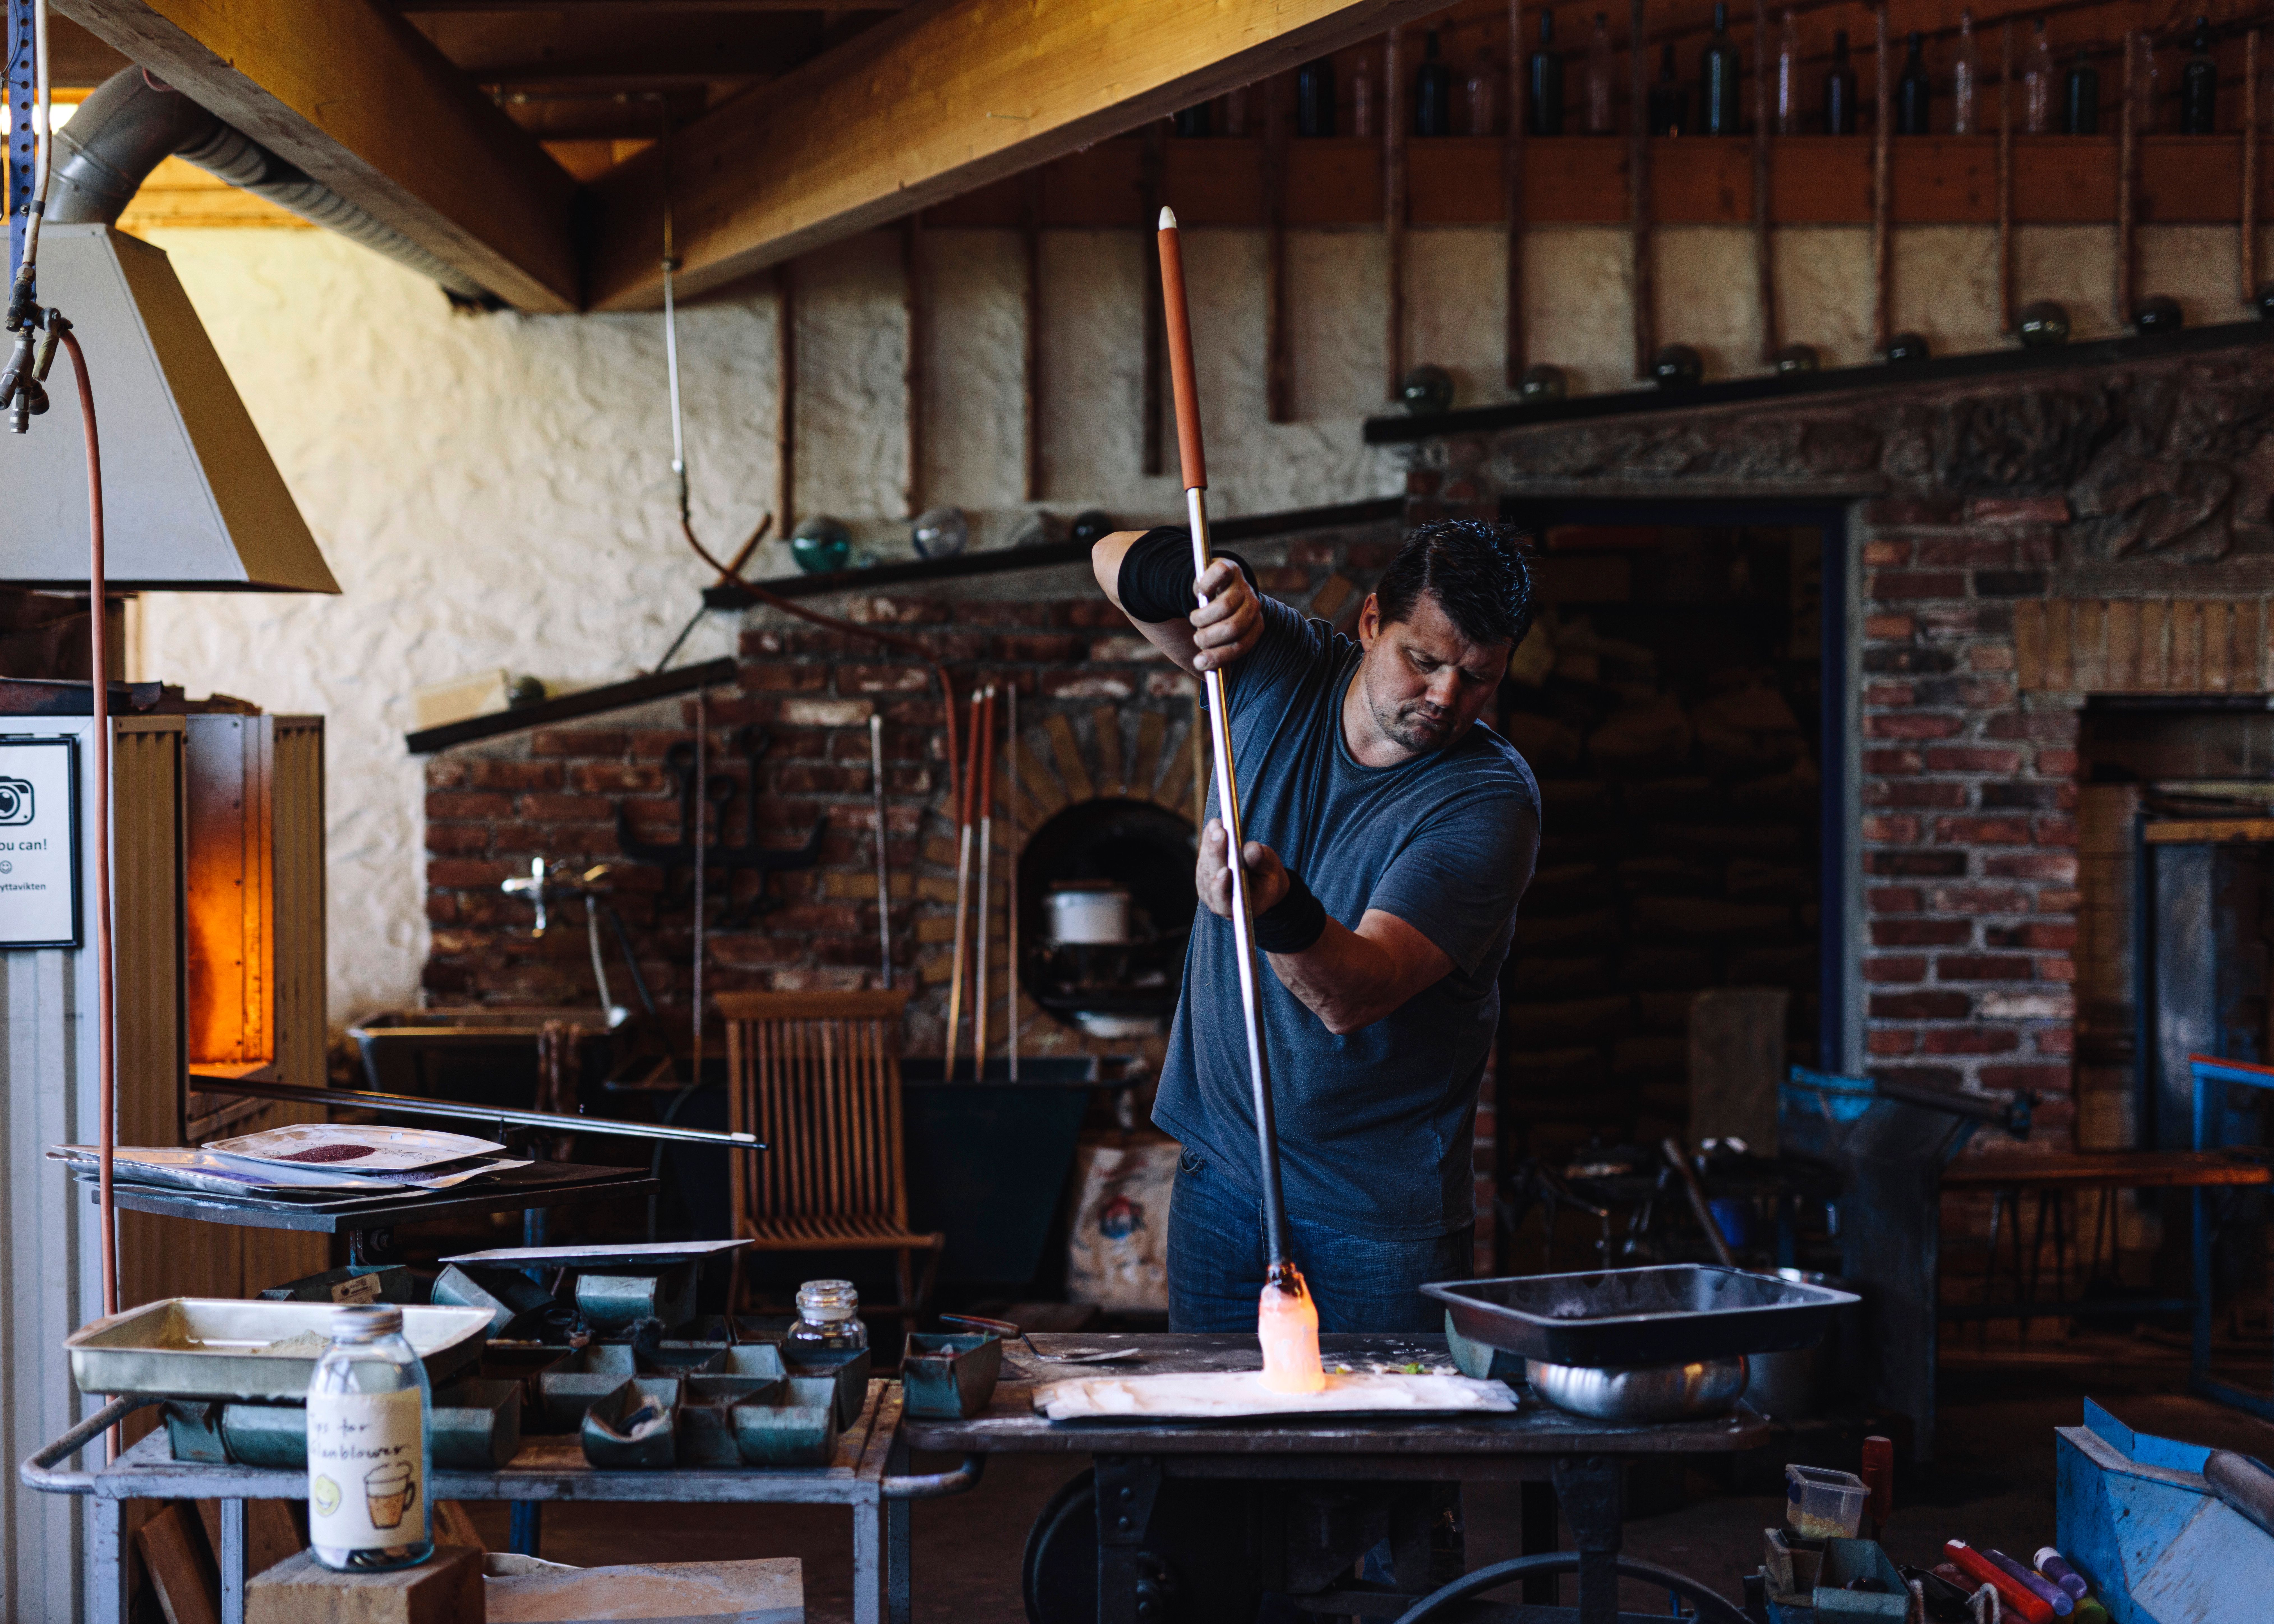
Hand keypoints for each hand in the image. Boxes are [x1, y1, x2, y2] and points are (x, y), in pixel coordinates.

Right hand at [1190, 559, 1261, 673]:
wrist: (1209, 586)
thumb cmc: (1212, 620)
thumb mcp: (1215, 639)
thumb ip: (1213, 655)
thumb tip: (1203, 675)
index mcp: (1254, 626)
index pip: (1241, 645)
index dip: (1219, 656)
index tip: (1199, 662)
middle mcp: (1252, 605)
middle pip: (1233, 627)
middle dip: (1209, 638)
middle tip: (1197, 638)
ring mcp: (1241, 586)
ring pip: (1224, 606)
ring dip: (1202, 617)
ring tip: (1194, 619)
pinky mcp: (1228, 568)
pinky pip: (1218, 576)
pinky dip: (1204, 585)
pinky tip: (1199, 592)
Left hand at [1196, 819, 1289, 920]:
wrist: (1261, 882)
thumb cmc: (1268, 879)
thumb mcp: (1271, 871)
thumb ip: (1262, 862)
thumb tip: (1252, 848)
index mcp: (1236, 908)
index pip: (1223, 901)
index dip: (1222, 887)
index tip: (1226, 871)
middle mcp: (1217, 900)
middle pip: (1211, 877)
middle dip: (1216, 853)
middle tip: (1220, 832)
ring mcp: (1208, 887)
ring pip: (1205, 864)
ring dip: (1210, 843)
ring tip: (1217, 825)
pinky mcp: (1205, 873)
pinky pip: (1203, 856)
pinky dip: (1208, 840)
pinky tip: (1214, 826)